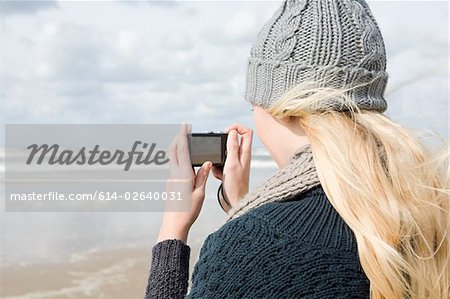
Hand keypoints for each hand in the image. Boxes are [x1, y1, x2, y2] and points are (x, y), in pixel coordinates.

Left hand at [157, 123, 211, 243]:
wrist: (173, 225)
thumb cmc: (188, 211)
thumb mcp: (200, 193)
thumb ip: (202, 176)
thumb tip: (206, 163)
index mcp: (183, 174)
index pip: (183, 150)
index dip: (183, 135)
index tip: (184, 125)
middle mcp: (174, 174)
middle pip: (173, 151)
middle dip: (178, 138)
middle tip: (184, 129)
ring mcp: (171, 179)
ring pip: (172, 158)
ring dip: (178, 148)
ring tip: (186, 142)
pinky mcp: (170, 185)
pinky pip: (174, 167)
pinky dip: (179, 159)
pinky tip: (186, 162)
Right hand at [212, 123, 252, 211]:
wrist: (235, 203)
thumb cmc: (235, 186)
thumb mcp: (232, 164)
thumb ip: (232, 147)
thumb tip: (233, 131)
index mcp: (246, 153)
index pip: (247, 131)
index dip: (236, 127)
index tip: (226, 132)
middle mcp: (243, 156)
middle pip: (235, 140)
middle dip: (224, 142)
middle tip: (218, 148)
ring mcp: (237, 163)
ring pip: (226, 152)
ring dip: (219, 156)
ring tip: (218, 166)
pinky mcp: (231, 170)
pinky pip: (222, 163)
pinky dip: (217, 166)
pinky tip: (217, 174)